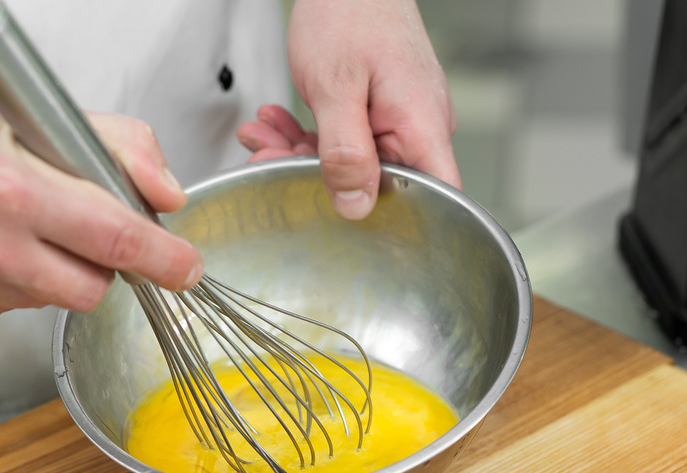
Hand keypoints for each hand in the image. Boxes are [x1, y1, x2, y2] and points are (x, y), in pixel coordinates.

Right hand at [0, 0, 201, 321]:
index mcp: (10, 187)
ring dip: (52, 271)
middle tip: (84, 230)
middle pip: (89, 290)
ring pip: (46, 301)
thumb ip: (120, 148)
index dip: (162, 259)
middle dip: (103, 267)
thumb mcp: (40, 111)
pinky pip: (5, 307)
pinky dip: (12, 281)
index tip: (186, 269)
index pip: (112, 238)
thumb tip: (165, 198)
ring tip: (14, 222)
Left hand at [240, 0, 460, 219]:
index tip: (352, 229)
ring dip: (299, 153)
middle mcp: (417, 127)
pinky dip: (305, 136)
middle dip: (318, 178)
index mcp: (422, 125)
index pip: (435, 195)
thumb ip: (345, 151)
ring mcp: (396, 120)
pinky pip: (342, 140)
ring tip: (260, 137)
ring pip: (349, 162)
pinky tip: (274, 125)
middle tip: (267, 161)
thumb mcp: (336, 88)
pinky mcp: (374, 112)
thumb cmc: (350, 13)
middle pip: (376, 183)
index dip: (404, 223)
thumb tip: (356, 206)